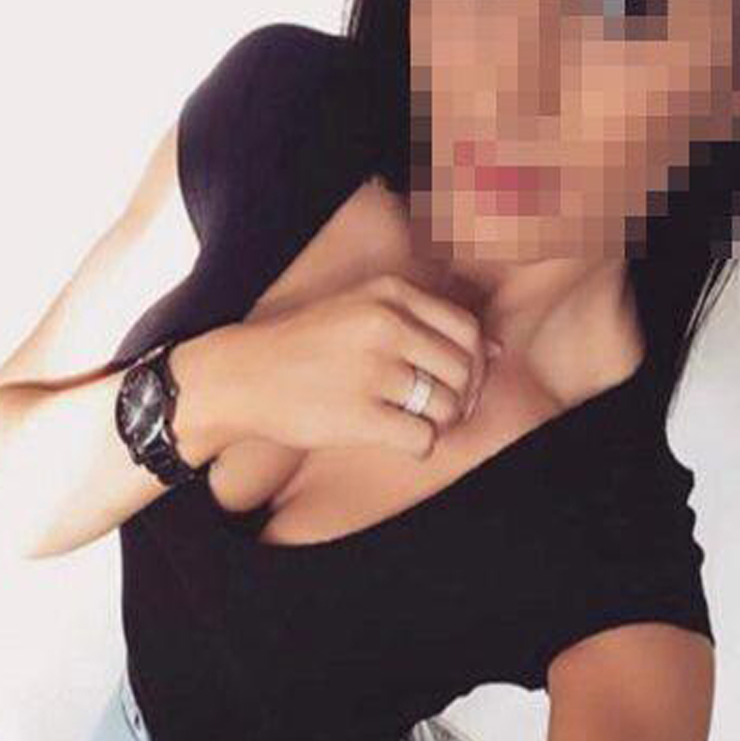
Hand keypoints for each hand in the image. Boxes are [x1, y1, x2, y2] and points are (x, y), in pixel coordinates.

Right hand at [221, 273, 502, 459]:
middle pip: (465, 370)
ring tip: (414, 423)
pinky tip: (396, 439)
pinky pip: (423, 439)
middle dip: (463, 398)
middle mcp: (385, 326)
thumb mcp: (363, 310)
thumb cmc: (308, 346)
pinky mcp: (358, 415)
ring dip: (441, 424)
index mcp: (390, 294)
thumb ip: (427, 322)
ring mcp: (371, 371)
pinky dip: (419, 446)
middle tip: (441, 411)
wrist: (241, 375)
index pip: (468, 330)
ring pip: (449, 407)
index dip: (476, 363)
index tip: (460, 383)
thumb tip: (498, 350)